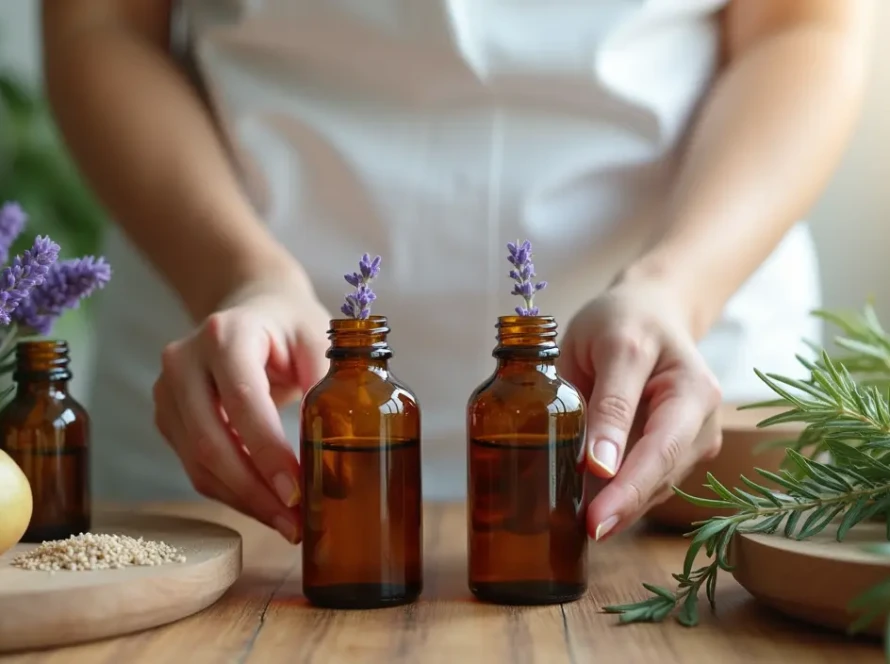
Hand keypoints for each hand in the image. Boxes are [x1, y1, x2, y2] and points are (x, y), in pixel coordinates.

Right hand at [152, 276, 330, 542]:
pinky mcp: (168, 418)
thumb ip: (328, 380)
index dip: (267, 452)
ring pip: (199, 463)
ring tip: (287, 525)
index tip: (297, 492)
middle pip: (211, 441)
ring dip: (244, 501)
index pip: (243, 401)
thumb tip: (343, 445)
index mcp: (224, 335)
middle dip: (255, 491)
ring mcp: (168, 391)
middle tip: (295, 525)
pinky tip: (264, 507)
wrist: (249, 307)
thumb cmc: (289, 323)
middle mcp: (184, 362)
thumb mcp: (317, 335)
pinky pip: (195, 467)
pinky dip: (231, 493)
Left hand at [557, 279, 722, 540]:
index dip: (627, 489)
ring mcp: (695, 437)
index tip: (595, 519)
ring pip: (658, 485)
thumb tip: (599, 466)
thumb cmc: (624, 321)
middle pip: (662, 474)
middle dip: (624, 507)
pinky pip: (652, 480)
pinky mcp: (681, 450)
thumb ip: (607, 403)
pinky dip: (624, 496)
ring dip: (623, 507)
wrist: (649, 311)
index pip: (659, 450)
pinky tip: (595, 507)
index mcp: (692, 389)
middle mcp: (703, 419)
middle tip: (587, 533)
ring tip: (583, 524)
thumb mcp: (610, 347)